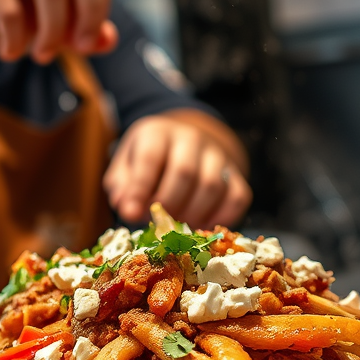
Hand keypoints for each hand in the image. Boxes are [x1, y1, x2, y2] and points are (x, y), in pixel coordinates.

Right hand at [0, 0, 117, 63]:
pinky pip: (12, 10)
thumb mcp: (53, 24)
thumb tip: (109, 41)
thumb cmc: (9, 16)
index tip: (89, 43)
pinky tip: (9, 52)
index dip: (99, 7)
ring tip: (42, 55)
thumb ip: (83, 30)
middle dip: (87, 15)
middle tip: (78, 49)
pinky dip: (16, 41)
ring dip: (53, 30)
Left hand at [103, 113, 252, 229]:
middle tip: (156, 222)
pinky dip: (221, 218)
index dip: (140, 188)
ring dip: (192, 214)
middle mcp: (191, 139)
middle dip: (168, 204)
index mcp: (158, 133)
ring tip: (177, 227)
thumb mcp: (126, 165)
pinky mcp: (235, 175)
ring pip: (212, 186)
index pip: (150, 157)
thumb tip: (128, 209)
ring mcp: (217, 155)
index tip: (130, 214)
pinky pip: (237, 197)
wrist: (184, 144)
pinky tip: (202, 226)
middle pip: (185, 172)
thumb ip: (122, 186)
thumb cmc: (149, 161)